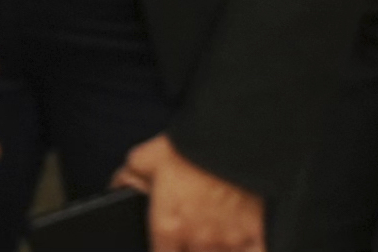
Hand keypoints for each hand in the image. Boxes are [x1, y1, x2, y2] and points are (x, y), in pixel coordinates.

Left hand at [113, 135, 263, 251]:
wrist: (239, 137)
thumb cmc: (193, 146)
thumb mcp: (149, 155)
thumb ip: (129, 177)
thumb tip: (118, 188)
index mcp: (170, 226)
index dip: (164, 248)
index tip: (169, 242)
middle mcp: (199, 240)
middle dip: (191, 246)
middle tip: (193, 227)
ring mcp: (231, 242)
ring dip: (217, 247)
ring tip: (216, 228)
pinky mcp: (259, 237)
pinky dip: (247, 249)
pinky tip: (241, 240)